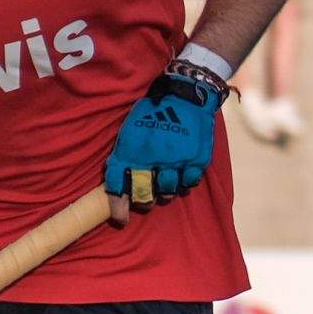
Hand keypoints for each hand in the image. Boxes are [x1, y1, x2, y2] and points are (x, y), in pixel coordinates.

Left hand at [102, 62, 226, 223]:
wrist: (185, 95)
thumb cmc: (153, 112)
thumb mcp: (131, 129)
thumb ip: (124, 153)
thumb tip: (117, 180)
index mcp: (131, 150)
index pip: (117, 183)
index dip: (117, 205)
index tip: (120, 218)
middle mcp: (152, 158)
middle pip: (143, 194)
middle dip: (142, 202)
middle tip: (144, 202)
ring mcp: (175, 160)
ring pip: (167, 191)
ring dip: (164, 193)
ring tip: (164, 186)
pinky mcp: (196, 160)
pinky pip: (189, 182)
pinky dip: (185, 183)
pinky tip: (182, 176)